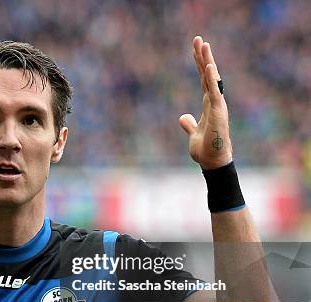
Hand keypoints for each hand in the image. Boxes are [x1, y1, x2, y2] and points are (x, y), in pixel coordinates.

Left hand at [179, 36, 231, 169]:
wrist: (213, 162)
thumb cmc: (206, 149)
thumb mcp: (193, 133)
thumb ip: (189, 123)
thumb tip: (183, 117)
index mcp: (208, 104)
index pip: (203, 79)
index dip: (200, 64)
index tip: (196, 48)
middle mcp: (214, 101)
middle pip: (207, 74)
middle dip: (203, 56)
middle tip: (198, 39)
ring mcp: (217, 105)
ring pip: (212, 79)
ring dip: (207, 62)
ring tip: (204, 44)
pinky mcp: (218, 112)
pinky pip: (215, 92)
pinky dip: (212, 79)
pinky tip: (209, 66)